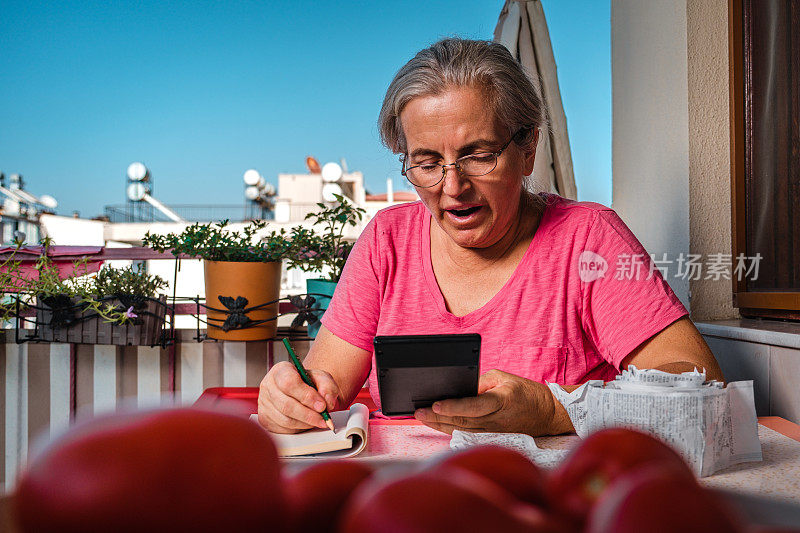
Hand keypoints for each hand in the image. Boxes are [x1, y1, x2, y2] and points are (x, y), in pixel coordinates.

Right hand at [257, 361, 340, 433]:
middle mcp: (268, 385)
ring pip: (284, 419)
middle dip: (308, 414)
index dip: (307, 396)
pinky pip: (282, 428)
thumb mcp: (321, 378)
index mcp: (281, 370)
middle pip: (286, 404)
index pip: (289, 383)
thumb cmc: (308, 382)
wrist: (300, 390)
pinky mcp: (264, 418)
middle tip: (323, 419)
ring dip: (305, 423)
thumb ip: (327, 386)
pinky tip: (306, 423)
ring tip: (318, 421)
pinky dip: (298, 428)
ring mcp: (263, 403)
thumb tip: (327, 402)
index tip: (322, 405)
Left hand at [413, 369, 572, 436]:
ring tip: (420, 417)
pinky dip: (449, 429)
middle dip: (437, 417)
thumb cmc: (526, 392)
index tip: (435, 404)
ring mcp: (493, 432)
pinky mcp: (491, 437)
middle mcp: (495, 421)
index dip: (453, 407)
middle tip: (418, 411)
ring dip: (439, 425)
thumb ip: (480, 383)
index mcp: (501, 402)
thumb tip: (459, 388)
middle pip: (462, 421)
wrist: (548, 414)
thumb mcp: (504, 378)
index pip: (473, 406)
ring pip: (461, 430)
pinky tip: (435, 425)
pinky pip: (467, 434)